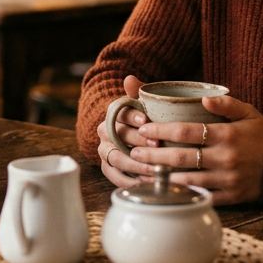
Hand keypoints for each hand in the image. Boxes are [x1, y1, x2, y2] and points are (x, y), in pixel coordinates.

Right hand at [97, 75, 153, 189]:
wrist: (139, 139)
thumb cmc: (148, 120)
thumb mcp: (146, 105)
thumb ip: (140, 92)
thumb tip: (129, 78)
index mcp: (113, 114)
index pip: (119, 112)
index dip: (131, 116)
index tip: (146, 119)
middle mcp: (104, 131)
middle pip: (118, 136)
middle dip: (138, 141)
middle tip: (157, 146)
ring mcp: (104, 150)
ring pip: (116, 158)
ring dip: (135, 164)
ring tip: (154, 169)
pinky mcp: (107, 168)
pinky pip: (114, 176)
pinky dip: (130, 180)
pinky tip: (146, 183)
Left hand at [127, 94, 262, 205]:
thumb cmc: (260, 135)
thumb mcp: (249, 112)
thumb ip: (226, 103)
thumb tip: (203, 97)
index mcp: (226, 135)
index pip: (186, 131)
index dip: (161, 130)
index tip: (144, 128)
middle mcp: (225, 158)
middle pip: (181, 156)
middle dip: (153, 154)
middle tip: (134, 151)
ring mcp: (227, 179)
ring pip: (187, 179)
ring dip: (161, 176)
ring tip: (141, 170)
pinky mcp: (230, 196)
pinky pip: (201, 195)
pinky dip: (181, 193)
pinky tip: (164, 189)